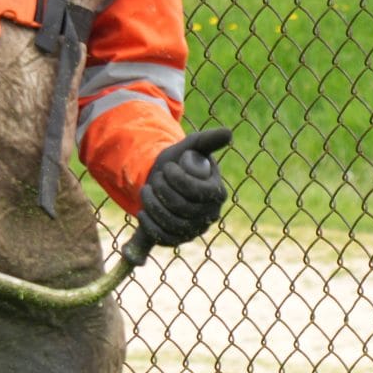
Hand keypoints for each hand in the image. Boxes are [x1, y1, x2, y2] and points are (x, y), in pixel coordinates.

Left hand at [137, 127, 232, 248]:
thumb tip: (229, 133)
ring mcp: (194, 229)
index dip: (180, 180)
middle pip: (184, 208)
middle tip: (156, 177)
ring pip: (172, 224)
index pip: (200, 193)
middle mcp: (210, 215)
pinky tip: (142, 212)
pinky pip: (164, 238)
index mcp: (217, 193)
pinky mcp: (178, 239)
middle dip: (164, 189)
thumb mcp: (193, 147)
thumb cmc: (180, 162)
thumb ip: (210, 140)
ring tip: (146, 189)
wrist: (162, 179)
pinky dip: (150, 225)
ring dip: (153, 205)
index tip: (168, 168)